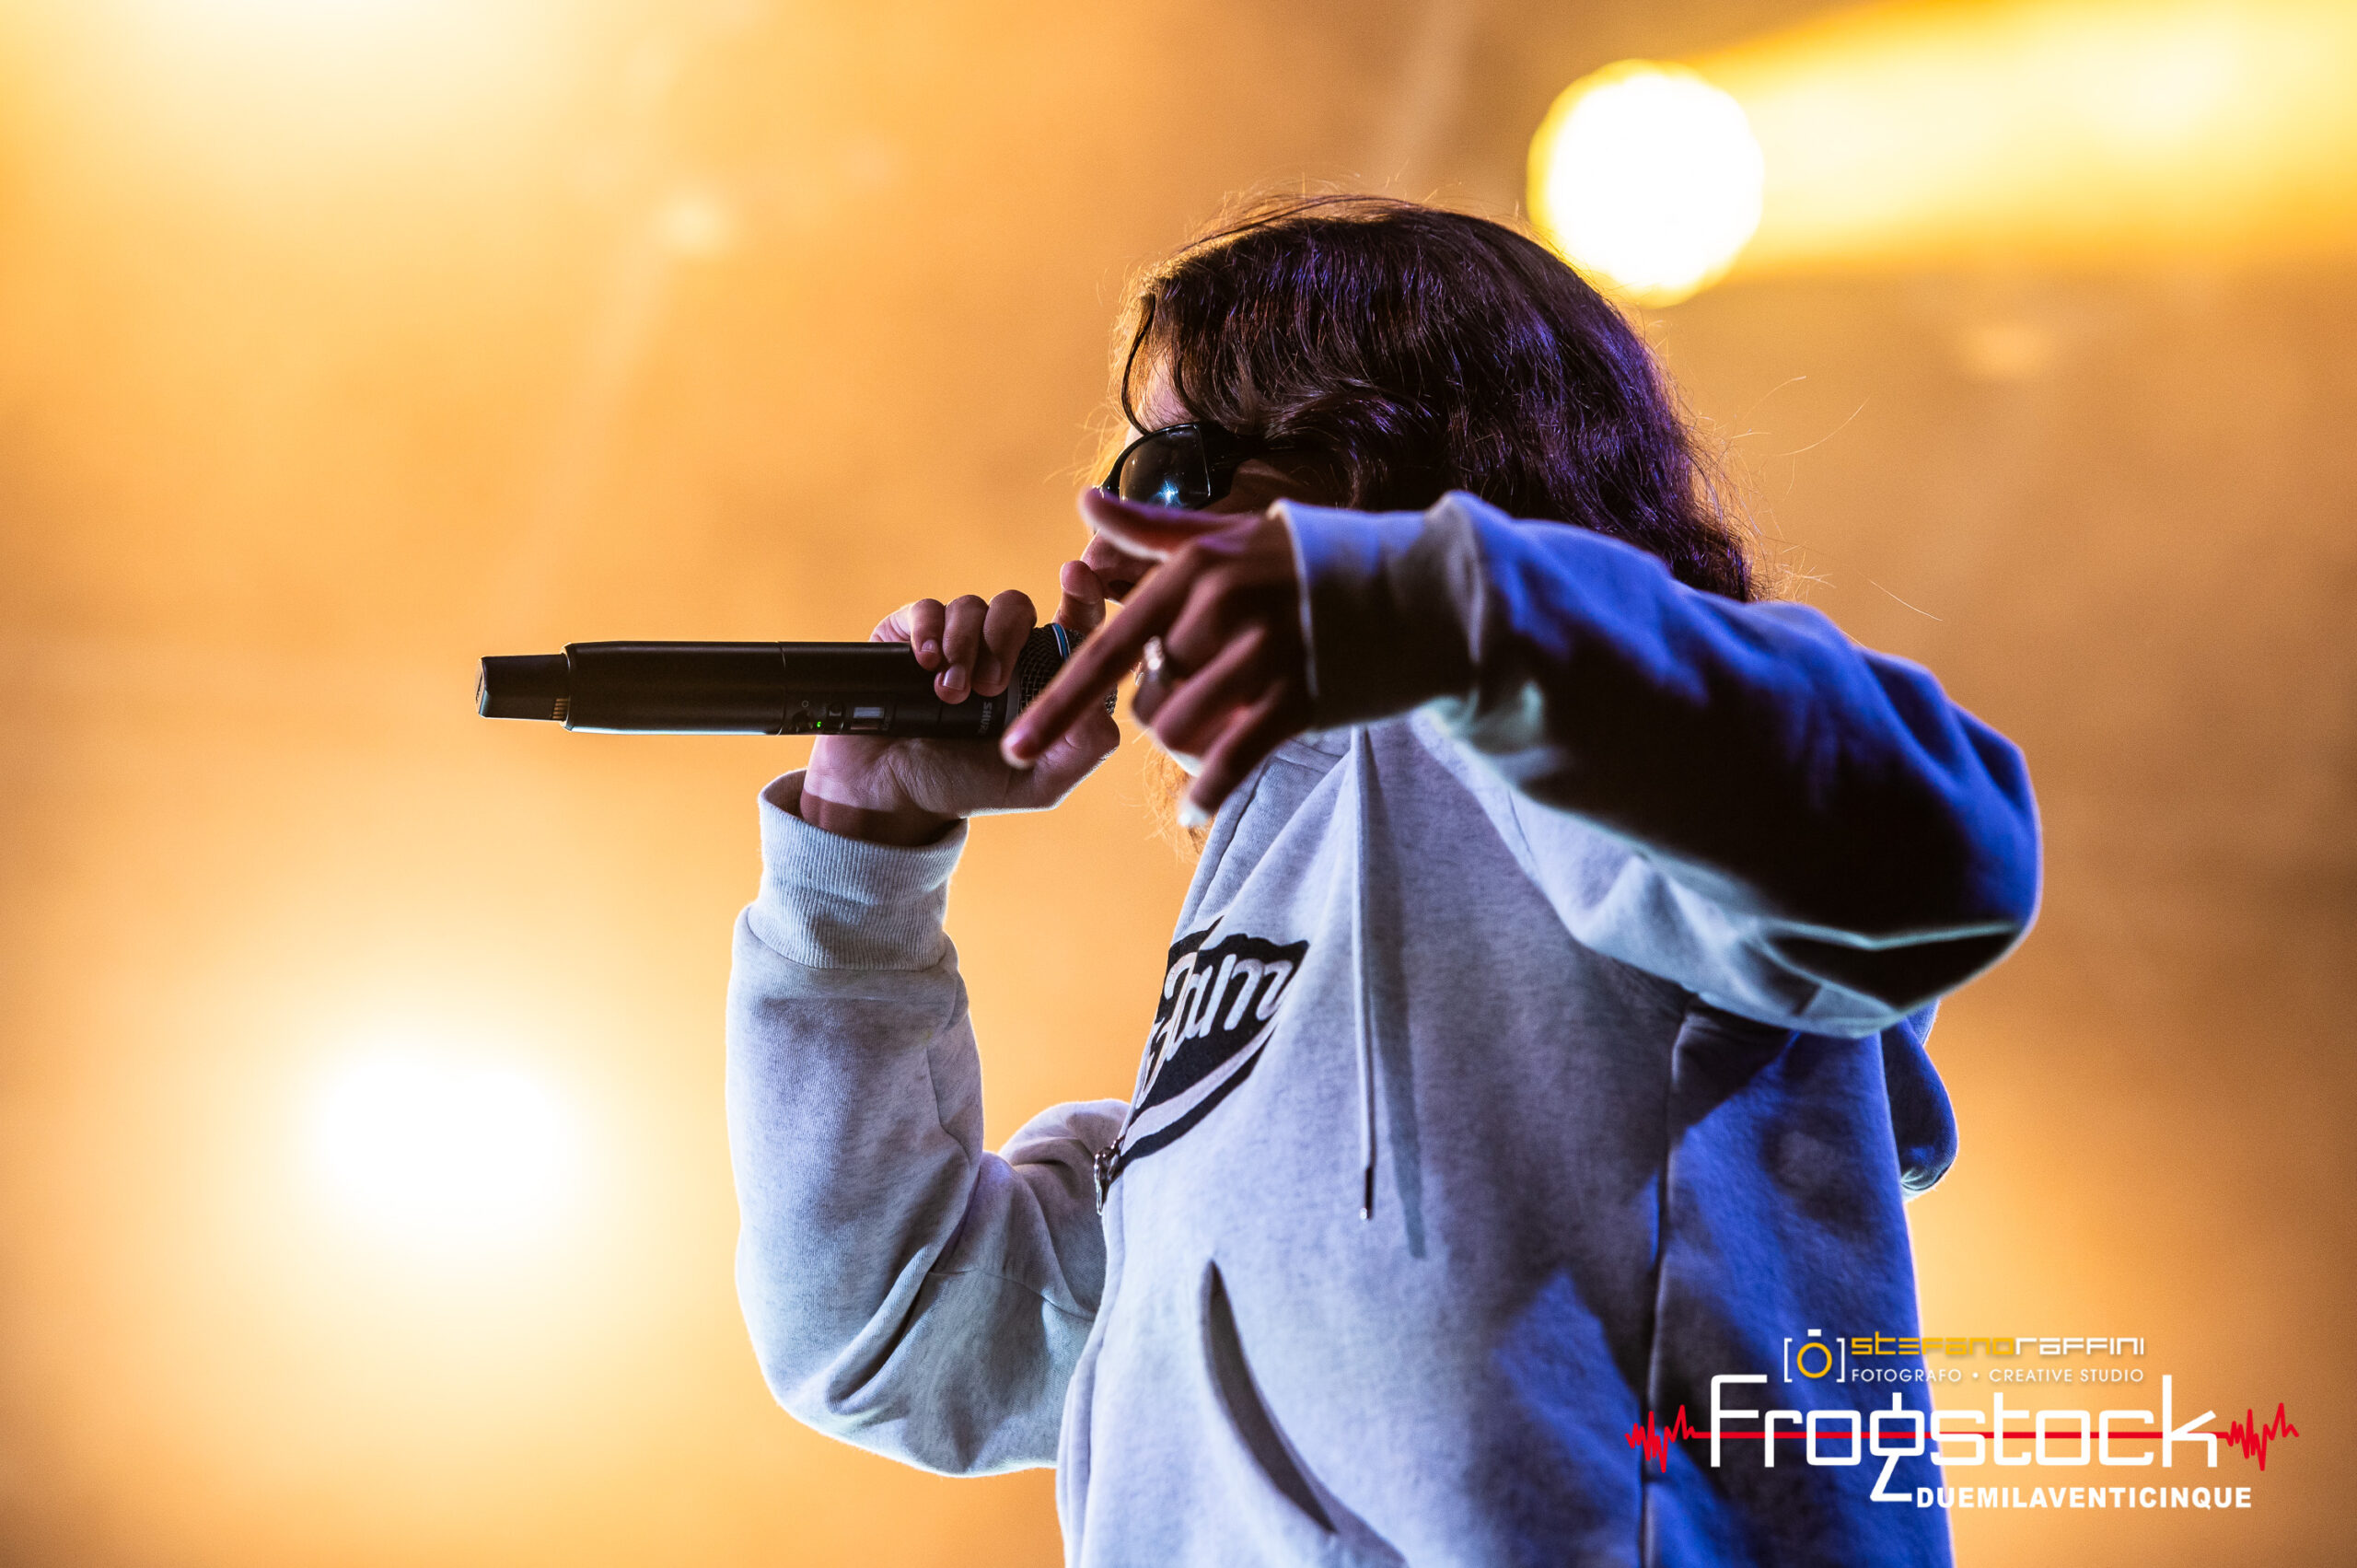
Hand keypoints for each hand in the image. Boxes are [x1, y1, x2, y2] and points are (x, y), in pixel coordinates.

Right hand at [801, 563, 1121, 844]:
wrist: (892, 796)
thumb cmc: (968, 786)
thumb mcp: (1037, 784)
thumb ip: (1082, 751)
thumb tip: (1101, 705)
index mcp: (1039, 677)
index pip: (1072, 622)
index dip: (1082, 593)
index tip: (1075, 576)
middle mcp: (999, 651)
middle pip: (1016, 606)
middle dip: (1005, 637)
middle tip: (989, 686)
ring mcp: (954, 642)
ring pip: (972, 605)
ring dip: (964, 645)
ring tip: (950, 694)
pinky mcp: (908, 639)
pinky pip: (926, 610)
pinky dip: (929, 631)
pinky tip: (926, 664)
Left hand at [1003, 490, 1310, 826]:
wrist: (1429, 595)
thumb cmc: (1319, 564)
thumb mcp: (1233, 539)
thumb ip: (1153, 532)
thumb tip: (1084, 505)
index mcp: (1200, 569)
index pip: (1109, 646)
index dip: (1057, 703)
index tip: (1015, 746)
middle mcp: (1226, 606)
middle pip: (1149, 696)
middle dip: (1163, 710)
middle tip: (1208, 694)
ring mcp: (1266, 652)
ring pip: (1184, 728)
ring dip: (1190, 744)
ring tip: (1225, 727)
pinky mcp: (1303, 696)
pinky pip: (1233, 757)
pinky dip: (1208, 789)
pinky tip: (1193, 809)